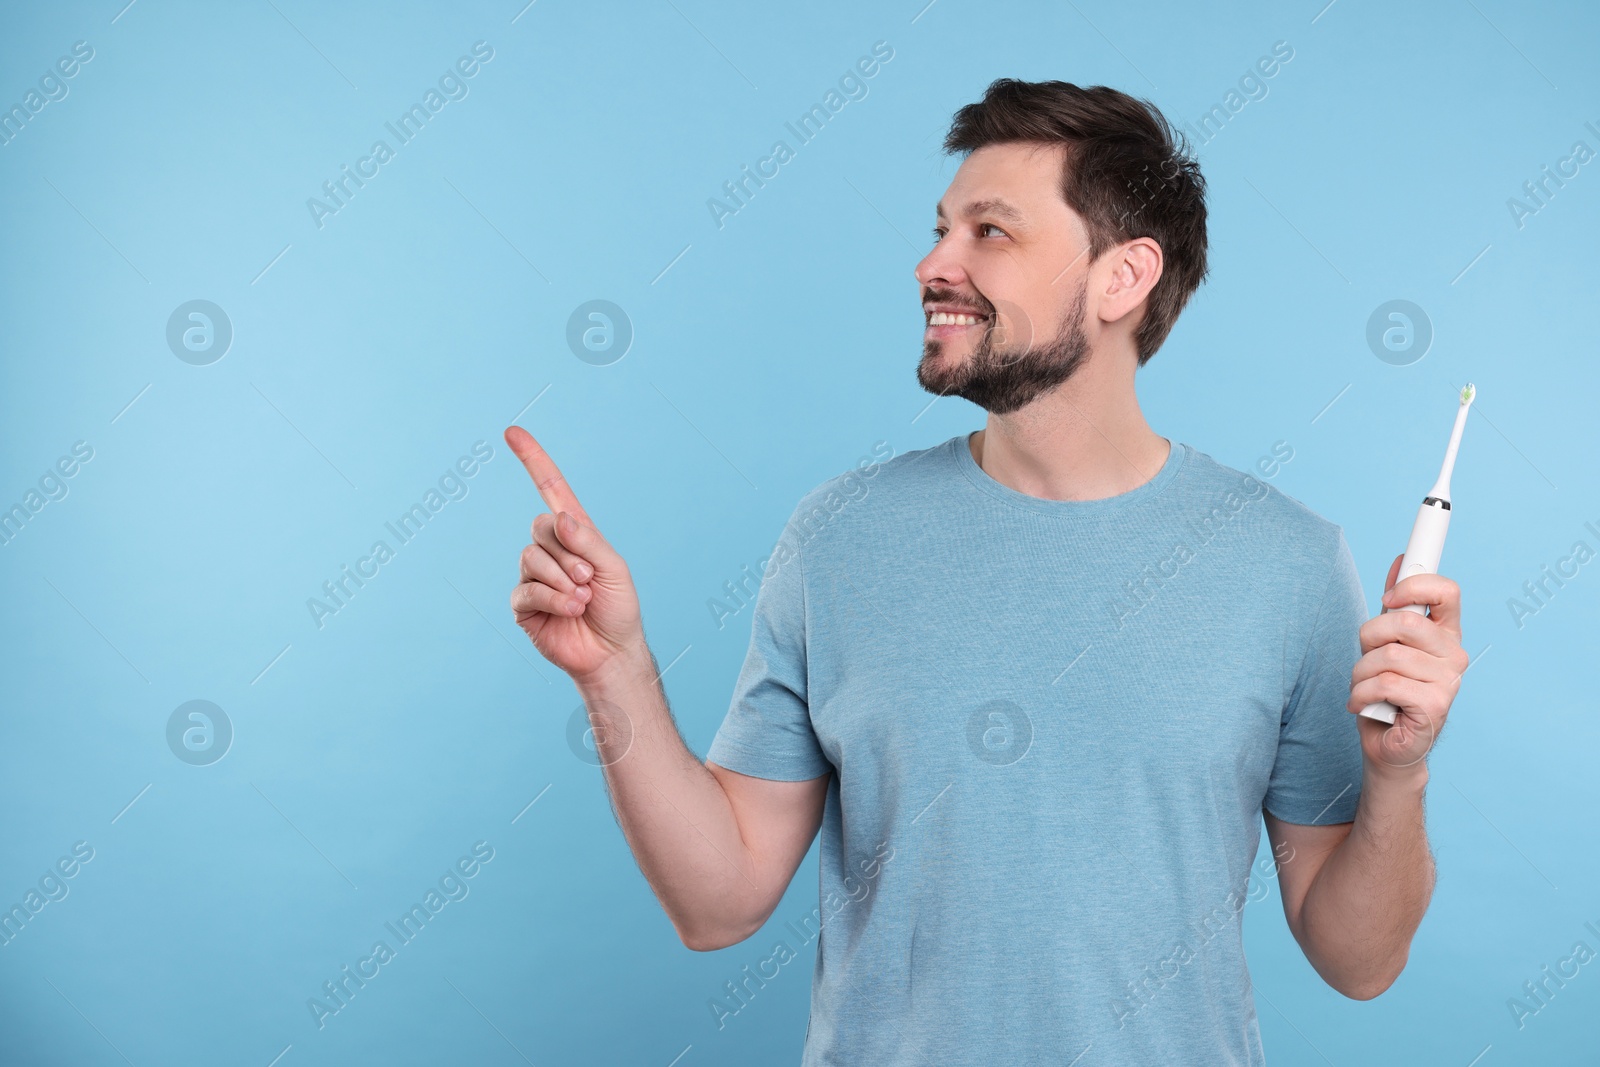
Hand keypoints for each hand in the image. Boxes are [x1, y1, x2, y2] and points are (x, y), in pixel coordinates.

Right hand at [505, 426, 642, 681]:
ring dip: (562, 580)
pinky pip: (526, 589)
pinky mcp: (524, 603)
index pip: (550, 489)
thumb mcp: (614, 569)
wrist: (611, 652)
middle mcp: (551, 550)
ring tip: (582, 599)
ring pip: (530, 557)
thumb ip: (588, 540)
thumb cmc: (618, 608)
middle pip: (540, 526)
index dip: (533, 460)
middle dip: (568, 554)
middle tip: (589, 580)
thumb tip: (557, 517)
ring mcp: (534, 575)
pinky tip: (569, 611)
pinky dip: (552, 599)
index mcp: (576, 533)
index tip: (512, 432)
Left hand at [1347, 553, 1469, 773]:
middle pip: (1405, 622)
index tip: (1388, 596)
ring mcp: (1449, 681)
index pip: (1447, 591)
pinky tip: (1363, 704)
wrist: (1388, 743)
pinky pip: (1385, 684)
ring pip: (1388, 656)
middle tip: (1367, 656)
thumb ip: (1395, 604)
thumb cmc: (1386, 690)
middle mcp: (1454, 655)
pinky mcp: (1436, 705)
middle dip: (1369, 636)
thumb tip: (1401, 561)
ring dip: (1360, 672)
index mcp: (1445, 634)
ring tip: (1364, 687)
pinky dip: (1361, 694)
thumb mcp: (1384, 641)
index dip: (1414, 585)